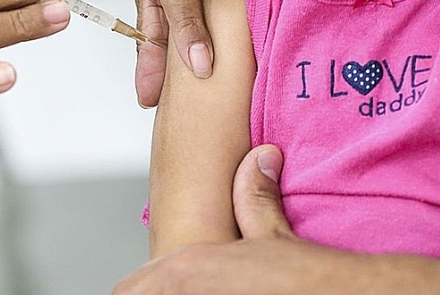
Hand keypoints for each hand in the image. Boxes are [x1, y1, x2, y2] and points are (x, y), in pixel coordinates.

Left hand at [112, 145, 439, 293]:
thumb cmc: (306, 280)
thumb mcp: (274, 233)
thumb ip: (255, 196)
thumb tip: (260, 158)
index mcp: (189, 270)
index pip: (133, 288)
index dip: (136, 289)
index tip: (135, 289)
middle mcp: (188, 294)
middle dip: (150, 293)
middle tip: (159, 290)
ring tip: (193, 290)